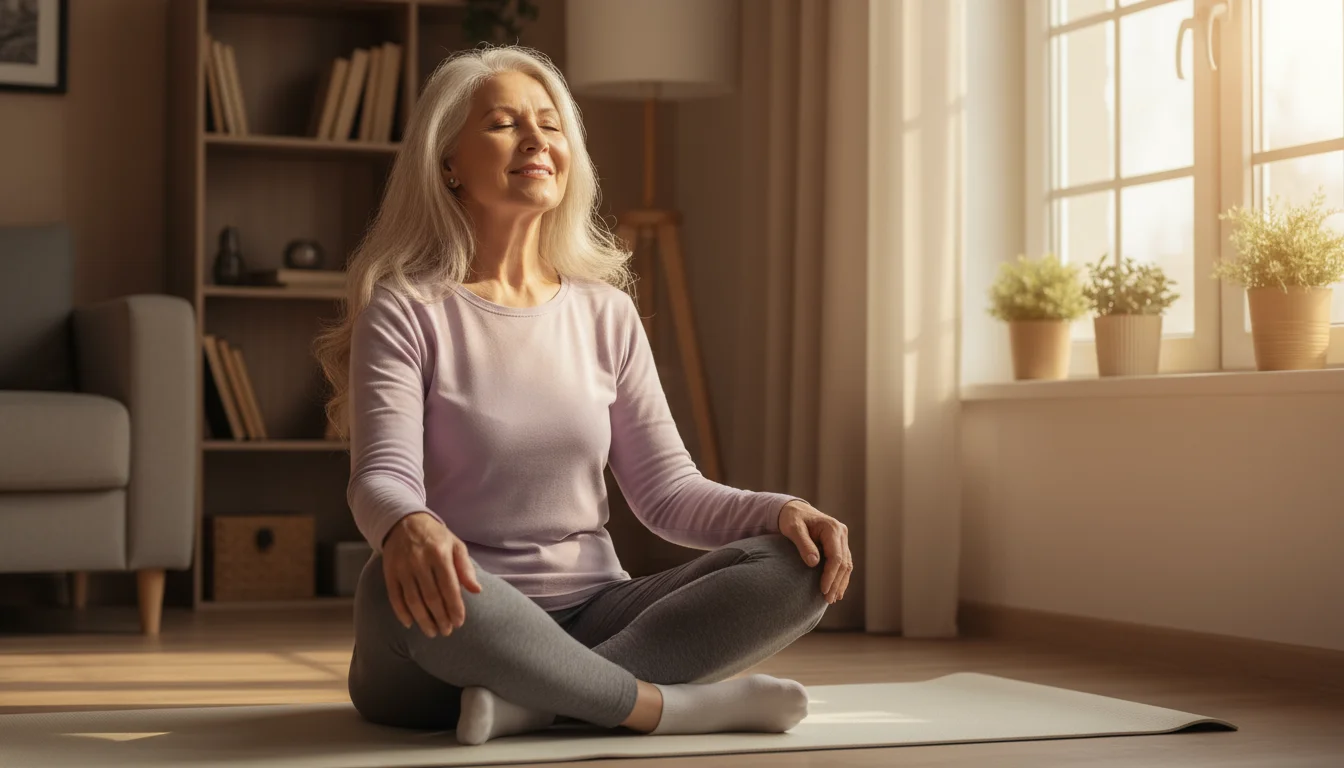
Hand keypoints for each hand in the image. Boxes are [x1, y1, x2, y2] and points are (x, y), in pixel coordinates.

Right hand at [381, 511, 482, 637]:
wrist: (403, 521)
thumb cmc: (435, 536)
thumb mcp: (455, 545)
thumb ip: (466, 568)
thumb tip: (476, 590)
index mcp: (440, 555)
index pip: (449, 587)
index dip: (454, 608)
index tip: (459, 622)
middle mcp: (420, 562)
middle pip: (431, 597)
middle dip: (440, 618)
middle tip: (446, 631)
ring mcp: (403, 568)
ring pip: (413, 601)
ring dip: (423, 620)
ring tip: (432, 632)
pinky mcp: (389, 572)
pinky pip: (395, 597)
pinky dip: (401, 612)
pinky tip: (410, 623)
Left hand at [778, 500, 851, 603]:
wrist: (795, 510)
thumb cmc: (791, 519)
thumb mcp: (793, 528)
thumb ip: (803, 544)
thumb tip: (813, 563)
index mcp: (832, 528)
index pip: (836, 557)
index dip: (830, 575)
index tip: (822, 589)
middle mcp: (841, 533)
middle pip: (844, 563)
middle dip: (836, 583)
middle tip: (828, 600)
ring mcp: (842, 539)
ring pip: (846, 565)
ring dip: (840, 583)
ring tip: (833, 599)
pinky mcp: (840, 545)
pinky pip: (844, 563)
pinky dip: (841, 577)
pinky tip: (837, 590)